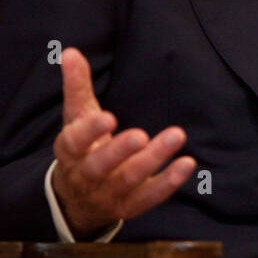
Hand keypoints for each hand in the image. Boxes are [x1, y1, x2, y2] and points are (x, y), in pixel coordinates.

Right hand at [50, 47, 194, 238]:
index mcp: (69, 151)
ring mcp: (107, 194)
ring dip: (152, 161)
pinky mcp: (130, 205)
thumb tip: (71, 52)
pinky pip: (150, 197)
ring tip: (175, 136)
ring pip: (128, 181)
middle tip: (141, 135)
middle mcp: (86, 176)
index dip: (90, 131)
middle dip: (120, 152)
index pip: (74, 142)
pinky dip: (168, 182)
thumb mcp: (76, 118)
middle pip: (100, 166)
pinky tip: (187, 163)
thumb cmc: (81, 148)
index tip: (109, 117)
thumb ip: (76, 87)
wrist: (75, 199)